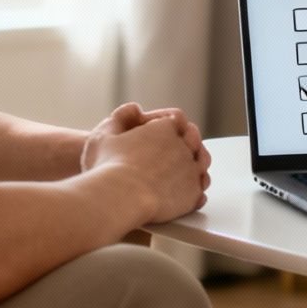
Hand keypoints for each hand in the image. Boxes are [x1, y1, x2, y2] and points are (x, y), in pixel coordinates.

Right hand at [83, 103, 210, 221]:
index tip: (160, 134)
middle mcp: (183, 146)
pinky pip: (200, 188)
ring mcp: (191, 170)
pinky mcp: (193, 194)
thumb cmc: (107, 167)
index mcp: (165, 128)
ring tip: (180, 171)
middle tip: (173, 151)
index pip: (176, 119)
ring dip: (193, 164)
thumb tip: (136, 109)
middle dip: (185, 142)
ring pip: (201, 162)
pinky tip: (183, 192)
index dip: (168, 125)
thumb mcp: (104, 134)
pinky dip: (194, 188)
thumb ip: (121, 117)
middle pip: (193, 139)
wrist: (120, 198)